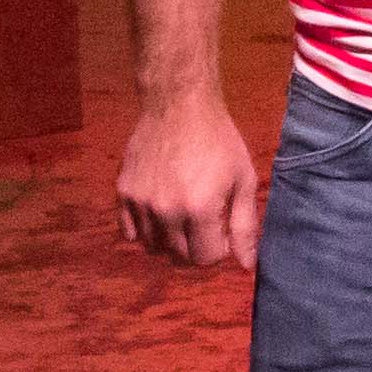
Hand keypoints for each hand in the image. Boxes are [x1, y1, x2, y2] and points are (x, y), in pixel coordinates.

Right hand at [116, 95, 259, 271]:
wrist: (178, 105)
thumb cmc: (219, 140)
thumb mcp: (243, 180)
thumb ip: (245, 225)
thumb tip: (248, 266)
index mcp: (200, 208)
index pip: (206, 258)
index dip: (219, 250)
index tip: (222, 231)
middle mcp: (166, 210)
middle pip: (179, 255)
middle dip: (196, 246)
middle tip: (205, 221)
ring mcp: (140, 201)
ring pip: (153, 246)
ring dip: (171, 240)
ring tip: (183, 214)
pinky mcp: (123, 191)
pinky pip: (129, 231)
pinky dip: (144, 230)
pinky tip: (160, 214)